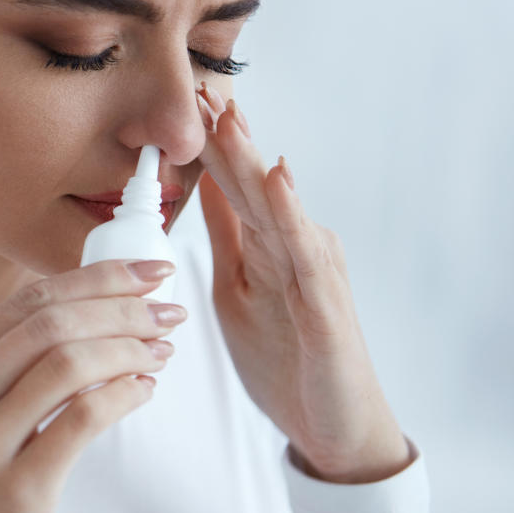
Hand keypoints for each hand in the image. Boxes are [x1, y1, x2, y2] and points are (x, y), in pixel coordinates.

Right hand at [0, 258, 184, 512]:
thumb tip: (75, 317)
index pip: (26, 300)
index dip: (95, 279)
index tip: (142, 273)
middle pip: (51, 321)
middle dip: (123, 305)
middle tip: (167, 309)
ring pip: (69, 362)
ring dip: (130, 347)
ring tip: (161, 350)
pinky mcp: (16, 492)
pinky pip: (83, 420)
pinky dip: (124, 395)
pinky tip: (141, 391)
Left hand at [193, 82, 411, 483]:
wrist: (332, 427)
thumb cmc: (287, 357)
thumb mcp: (237, 288)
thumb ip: (227, 238)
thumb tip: (203, 190)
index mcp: (267, 244)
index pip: (231, 184)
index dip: (206, 143)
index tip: (181, 99)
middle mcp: (293, 246)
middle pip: (251, 183)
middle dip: (225, 135)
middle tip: (198, 86)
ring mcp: (312, 271)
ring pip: (274, 204)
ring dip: (250, 158)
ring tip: (228, 115)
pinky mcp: (325, 303)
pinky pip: (303, 250)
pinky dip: (288, 211)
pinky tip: (276, 176)